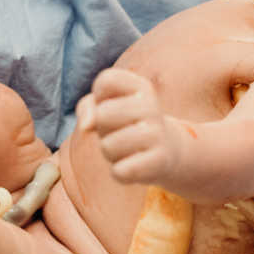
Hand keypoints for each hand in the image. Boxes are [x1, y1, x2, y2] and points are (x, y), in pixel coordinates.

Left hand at [79, 68, 179, 185]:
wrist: (167, 151)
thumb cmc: (128, 124)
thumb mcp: (106, 107)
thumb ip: (87, 107)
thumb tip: (86, 126)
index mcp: (141, 86)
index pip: (106, 81)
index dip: (99, 97)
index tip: (113, 105)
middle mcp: (152, 106)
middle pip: (102, 114)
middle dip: (103, 128)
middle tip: (120, 131)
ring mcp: (157, 134)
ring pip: (108, 145)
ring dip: (110, 152)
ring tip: (126, 148)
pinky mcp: (159, 161)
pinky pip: (120, 171)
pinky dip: (120, 172)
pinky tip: (134, 165)